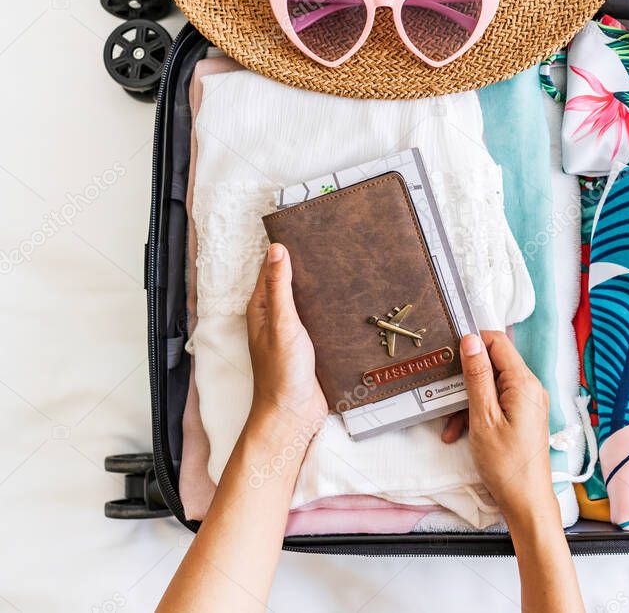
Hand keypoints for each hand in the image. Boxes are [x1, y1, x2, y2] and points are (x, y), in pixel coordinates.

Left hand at [245, 243, 327, 443]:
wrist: (295, 414)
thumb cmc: (282, 372)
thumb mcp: (282, 324)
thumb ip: (279, 288)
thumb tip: (276, 250)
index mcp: (262, 310)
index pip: (271, 271)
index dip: (285, 252)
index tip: (304, 231)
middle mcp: (276, 319)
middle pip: (292, 285)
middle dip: (309, 268)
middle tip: (333, 247)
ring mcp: (294, 334)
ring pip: (309, 303)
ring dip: (323, 291)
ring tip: (346, 270)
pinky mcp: (312, 347)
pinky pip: (322, 322)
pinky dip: (332, 311)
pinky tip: (349, 304)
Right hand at [450, 331, 555, 524]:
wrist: (526, 501)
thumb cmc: (505, 464)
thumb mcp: (483, 418)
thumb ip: (477, 376)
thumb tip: (471, 340)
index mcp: (524, 383)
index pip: (498, 342)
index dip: (473, 343)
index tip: (449, 354)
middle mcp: (531, 388)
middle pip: (493, 364)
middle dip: (466, 379)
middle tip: (445, 395)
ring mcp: (528, 402)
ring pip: (491, 386)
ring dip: (467, 402)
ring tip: (452, 427)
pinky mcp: (523, 416)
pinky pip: (497, 403)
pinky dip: (477, 414)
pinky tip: (461, 433)